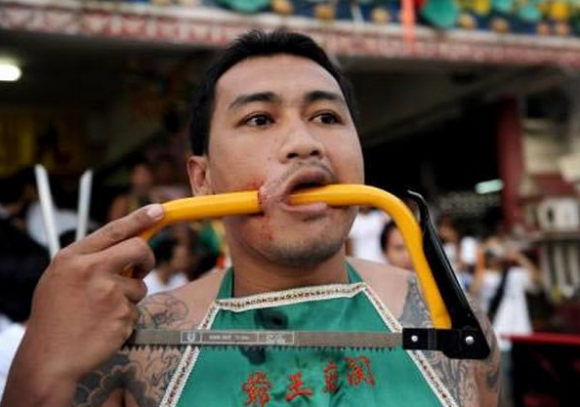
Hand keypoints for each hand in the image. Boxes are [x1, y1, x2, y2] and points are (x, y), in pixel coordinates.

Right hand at [2, 204, 162, 405]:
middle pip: (139, 248)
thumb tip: (126, 245)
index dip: (140, 218)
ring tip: (103, 313)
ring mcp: (108, 292)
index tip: (159, 210)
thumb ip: (89, 261)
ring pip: (140, 286)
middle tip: (141, 271)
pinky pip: (136, 311)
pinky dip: (125, 320)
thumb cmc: (55, 318)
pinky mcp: (122, 314)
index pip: (113, 230)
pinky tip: (104, 328)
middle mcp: (91, 269)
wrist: (49, 359)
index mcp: (73, 258)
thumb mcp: (60, 279)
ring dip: (129, 299)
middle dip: (147, 259)